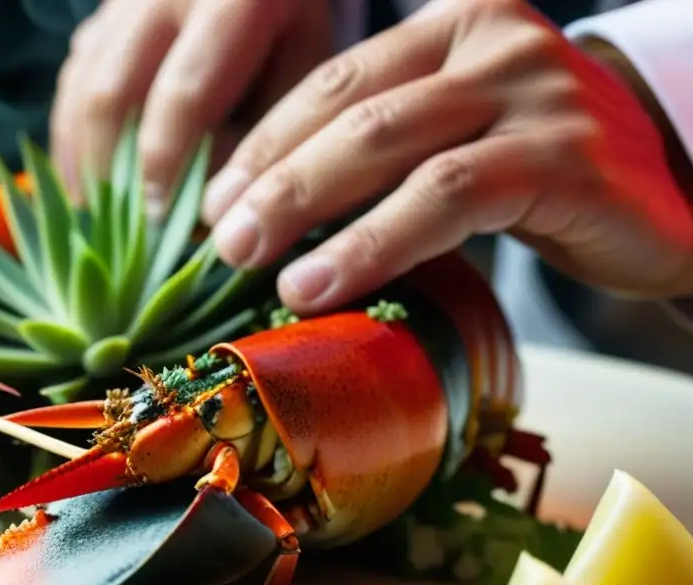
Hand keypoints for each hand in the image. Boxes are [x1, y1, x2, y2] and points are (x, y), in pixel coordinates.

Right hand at [49, 0, 329, 213]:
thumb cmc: (291, 27)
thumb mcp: (303, 67)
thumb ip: (264, 131)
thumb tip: (210, 202)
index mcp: (228, 1)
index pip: (184, 96)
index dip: (166, 164)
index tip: (158, 218)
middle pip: (113, 94)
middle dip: (111, 169)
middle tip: (118, 228)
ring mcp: (124, 0)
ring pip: (81, 85)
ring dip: (81, 157)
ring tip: (92, 212)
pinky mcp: (103, 14)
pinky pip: (74, 75)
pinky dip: (72, 132)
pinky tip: (81, 177)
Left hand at [202, 0, 692, 314]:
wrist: (668, 197)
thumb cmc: (543, 175)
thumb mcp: (455, 142)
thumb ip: (382, 152)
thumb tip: (266, 211)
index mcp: (454, 24)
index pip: (334, 80)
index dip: (263, 142)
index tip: (212, 200)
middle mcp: (494, 39)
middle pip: (350, 109)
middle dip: (272, 178)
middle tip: (219, 237)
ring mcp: (533, 90)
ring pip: (389, 144)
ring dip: (307, 209)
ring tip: (253, 265)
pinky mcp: (563, 157)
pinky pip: (445, 198)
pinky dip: (373, 244)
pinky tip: (321, 284)